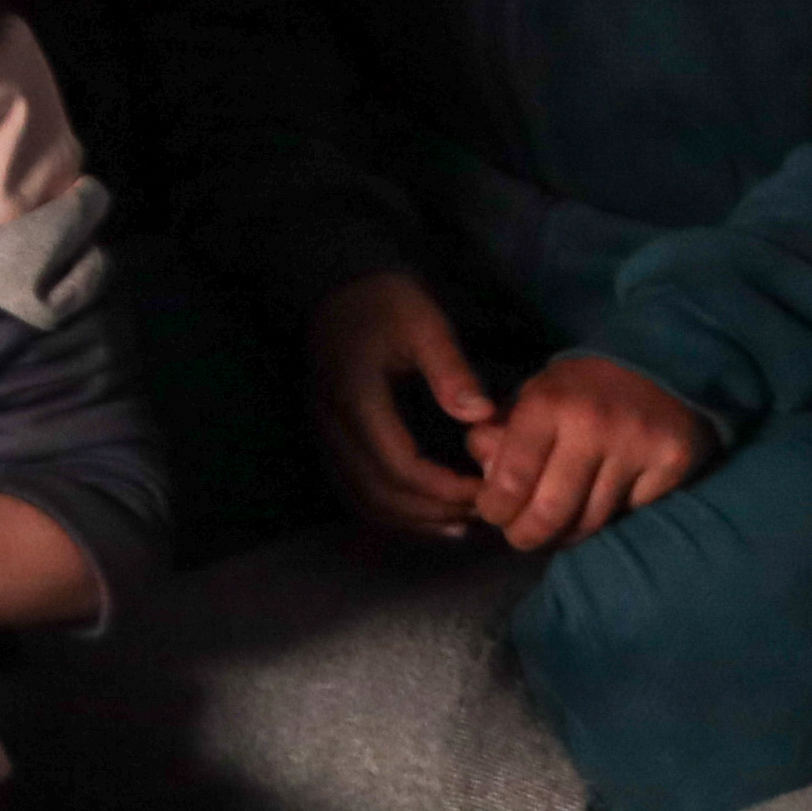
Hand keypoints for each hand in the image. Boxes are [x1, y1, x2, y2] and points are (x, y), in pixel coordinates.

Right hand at [311, 272, 505, 539]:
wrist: (338, 287)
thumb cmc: (386, 302)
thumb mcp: (424, 323)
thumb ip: (451, 370)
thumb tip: (481, 416)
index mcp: (357, 397)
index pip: (399, 464)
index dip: (442, 488)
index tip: (485, 489)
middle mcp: (334, 423)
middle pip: (379, 491)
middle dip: (432, 510)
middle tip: (482, 511)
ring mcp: (326, 432)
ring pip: (363, 497)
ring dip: (411, 519)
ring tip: (460, 523)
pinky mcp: (330, 436)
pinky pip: (354, 488)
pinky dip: (390, 509)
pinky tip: (426, 514)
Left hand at [470, 352, 711, 554]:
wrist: (659, 362)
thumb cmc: (581, 387)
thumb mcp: (532, 394)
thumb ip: (501, 435)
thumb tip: (483, 482)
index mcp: (548, 404)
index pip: (511, 479)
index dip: (496, 509)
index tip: (493, 515)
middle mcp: (593, 425)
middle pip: (551, 512)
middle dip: (527, 536)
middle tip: (521, 539)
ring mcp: (638, 446)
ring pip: (593, 520)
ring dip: (568, 535)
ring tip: (555, 534)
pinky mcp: (674, 463)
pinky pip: (632, 510)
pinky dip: (612, 515)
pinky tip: (600, 507)